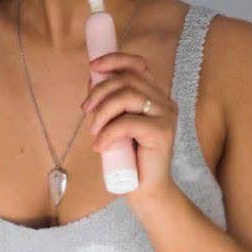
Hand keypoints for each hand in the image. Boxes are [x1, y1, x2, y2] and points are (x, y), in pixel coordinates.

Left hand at [82, 50, 179, 206]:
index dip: (115, 60)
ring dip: (102, 111)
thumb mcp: (116, 122)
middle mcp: (164, 101)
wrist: (147, 191)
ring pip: (127, 96)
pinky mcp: (163, 132)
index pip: (138, 65)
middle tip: (85, 110)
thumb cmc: (130, 158)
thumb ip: (110, 102)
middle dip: (99, 90)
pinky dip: (108, 133)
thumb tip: (92, 77)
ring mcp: (166, 115)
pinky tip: (100, 146)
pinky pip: (128, 123)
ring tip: (93, 131)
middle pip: (127, 79)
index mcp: (155, 95)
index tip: (93, 67)